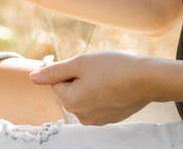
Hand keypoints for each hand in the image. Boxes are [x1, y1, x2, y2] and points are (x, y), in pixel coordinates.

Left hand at [29, 51, 155, 124]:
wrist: (149, 79)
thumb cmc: (114, 68)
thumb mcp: (80, 63)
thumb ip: (54, 71)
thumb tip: (33, 78)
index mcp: (71, 103)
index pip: (55, 83)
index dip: (66, 69)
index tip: (81, 63)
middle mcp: (82, 117)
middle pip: (68, 91)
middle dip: (77, 78)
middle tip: (97, 70)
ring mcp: (98, 120)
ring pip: (83, 96)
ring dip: (89, 85)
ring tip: (107, 77)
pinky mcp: (111, 119)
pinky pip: (97, 102)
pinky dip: (101, 92)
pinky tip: (114, 85)